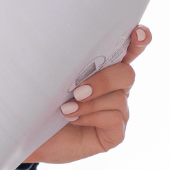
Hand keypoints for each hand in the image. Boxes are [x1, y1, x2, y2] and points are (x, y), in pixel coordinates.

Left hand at [27, 25, 151, 163]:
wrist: (30, 136)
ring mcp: (117, 111)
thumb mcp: (48, 79)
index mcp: (102, 69)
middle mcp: (114, 89)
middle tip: (77, 90)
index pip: (128, 49)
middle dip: (103, 80)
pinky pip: (115, 119)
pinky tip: (73, 119)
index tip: (138, 33)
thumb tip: (55, 42)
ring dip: (90, 102)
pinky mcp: (114, 132)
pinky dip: (92, 117)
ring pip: (119, 98)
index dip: (138, 39)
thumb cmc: (39, 103)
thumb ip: (60, 63)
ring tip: (65, 109)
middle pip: (127, 74)